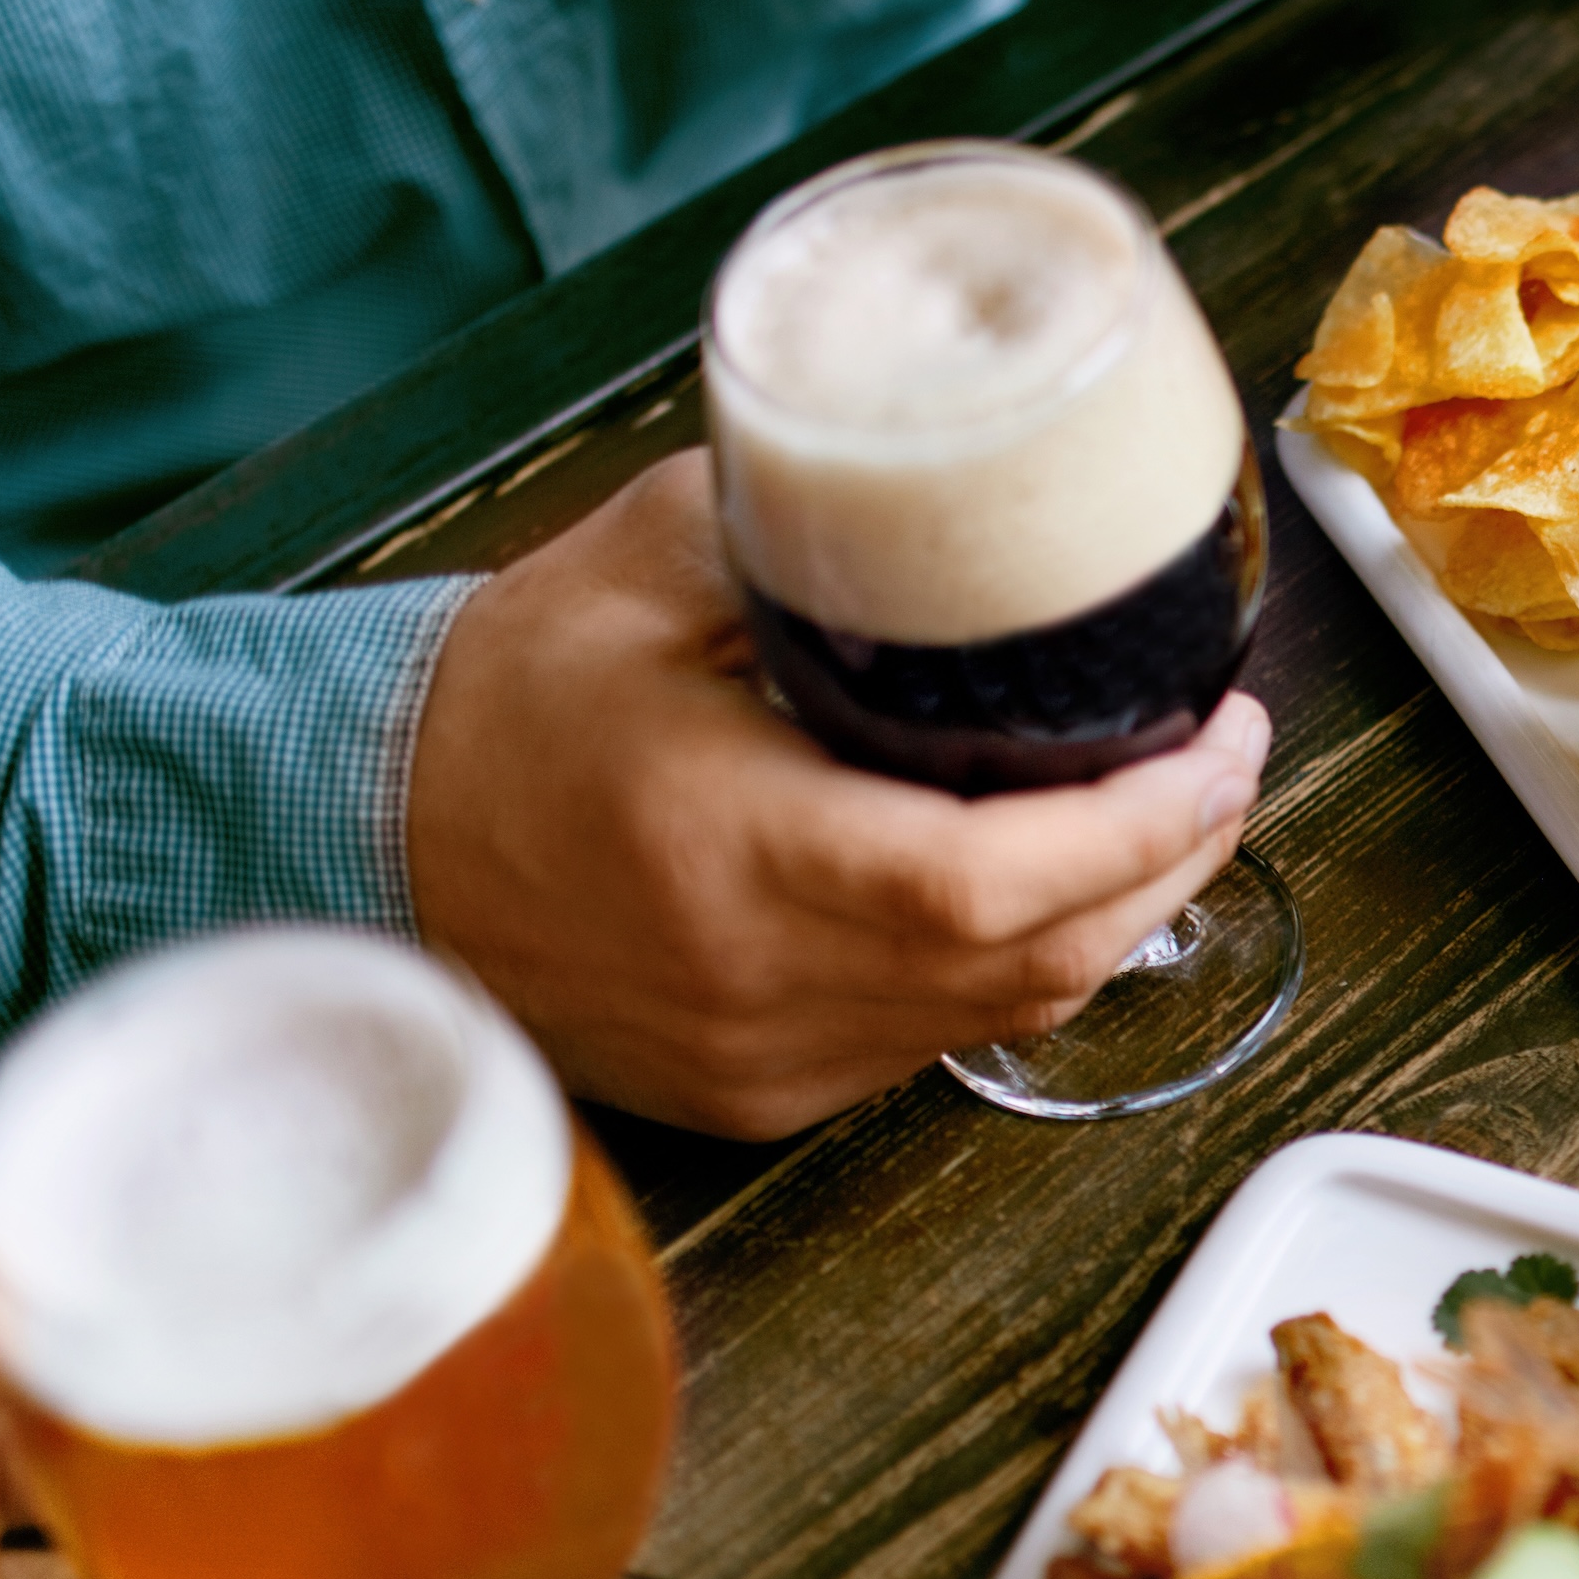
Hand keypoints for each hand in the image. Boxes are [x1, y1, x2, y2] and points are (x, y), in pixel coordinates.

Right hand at [406, 454, 1268, 1140]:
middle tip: (1228, 755)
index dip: (1148, 819)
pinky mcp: (759, 1093)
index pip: (1000, 876)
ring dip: (1118, 916)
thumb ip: (817, 527)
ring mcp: (763, 1059)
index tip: (1223, 735)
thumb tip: (968, 485)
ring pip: (1011, 1012)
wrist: (350, 833)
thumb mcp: (651, 565)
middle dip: (1173, 856)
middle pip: (1043, 956)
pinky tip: (1061, 885)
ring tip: (1174, 808)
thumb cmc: (495, 698)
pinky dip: (1023, 964)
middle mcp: (760, 982)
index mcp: (737, 850)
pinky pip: (942, 1042)